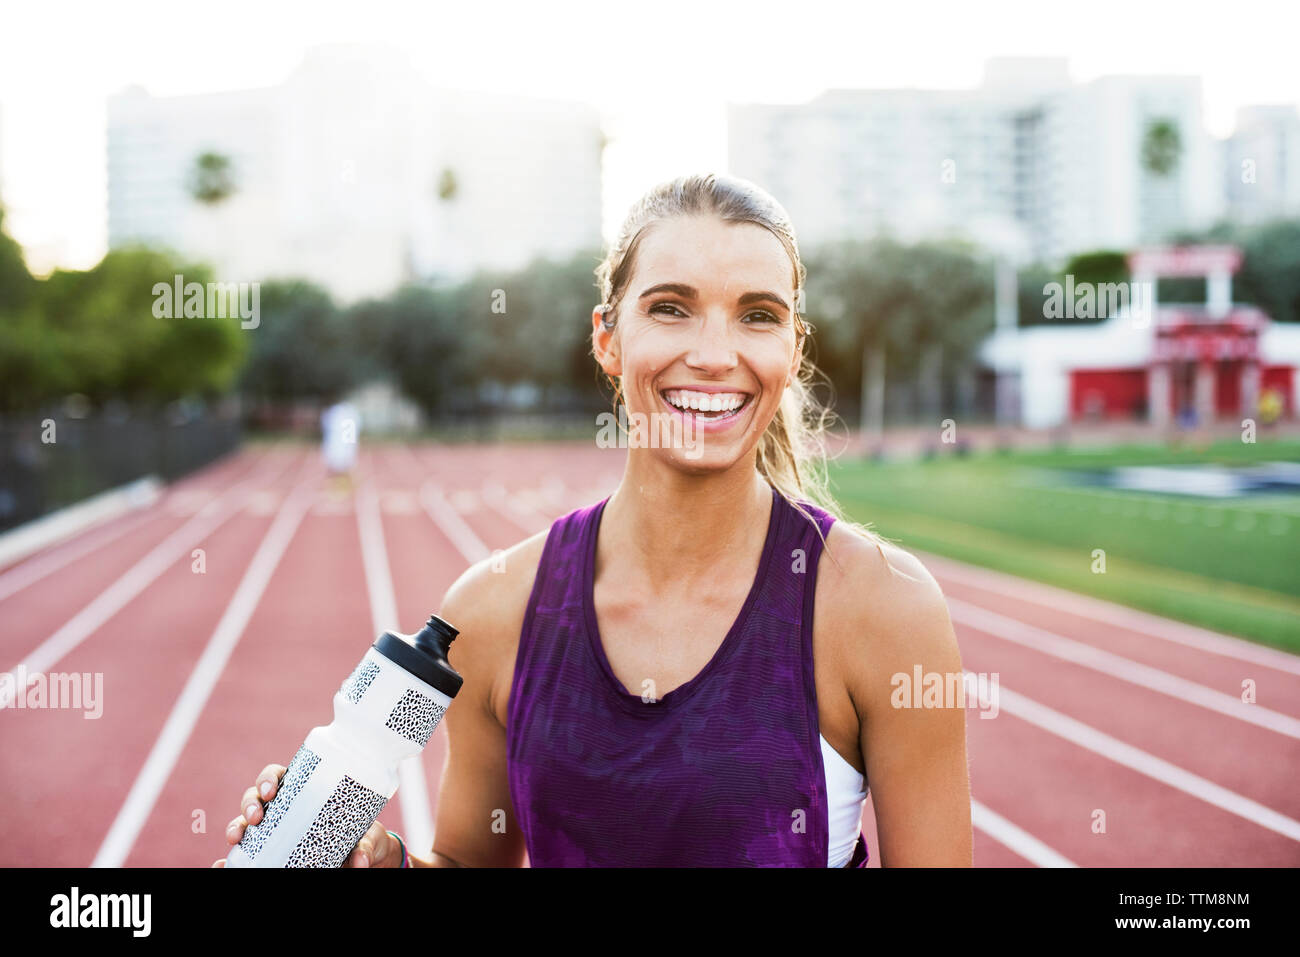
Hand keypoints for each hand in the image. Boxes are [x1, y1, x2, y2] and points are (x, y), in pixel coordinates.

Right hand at [211, 762, 400, 867]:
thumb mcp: (365, 837)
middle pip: (255, 797)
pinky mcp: (270, 850)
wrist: (363, 855)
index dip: (269, 779)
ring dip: (236, 827)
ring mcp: (273, 829)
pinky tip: (222, 862)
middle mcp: (283, 808)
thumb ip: (364, 847)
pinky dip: (230, 857)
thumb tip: (360, 862)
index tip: (272, 790)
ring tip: (237, 837)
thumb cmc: (362, 836)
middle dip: (250, 804)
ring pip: (244, 822)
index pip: (278, 776)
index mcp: (303, 792)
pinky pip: (245, 852)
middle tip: (257, 816)